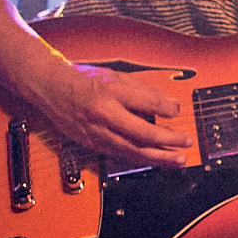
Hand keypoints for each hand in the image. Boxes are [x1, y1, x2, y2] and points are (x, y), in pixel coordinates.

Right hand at [38, 62, 193, 166]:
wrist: (51, 88)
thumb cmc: (86, 80)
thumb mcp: (118, 78)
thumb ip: (146, 92)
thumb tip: (172, 105)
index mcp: (111, 92)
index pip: (147, 103)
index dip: (167, 109)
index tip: (178, 112)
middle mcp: (103, 114)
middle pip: (141, 133)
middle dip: (168, 140)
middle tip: (186, 142)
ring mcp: (96, 132)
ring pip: (132, 150)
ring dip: (158, 157)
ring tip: (178, 159)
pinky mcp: (92, 144)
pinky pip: (121, 154)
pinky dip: (141, 158)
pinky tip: (156, 160)